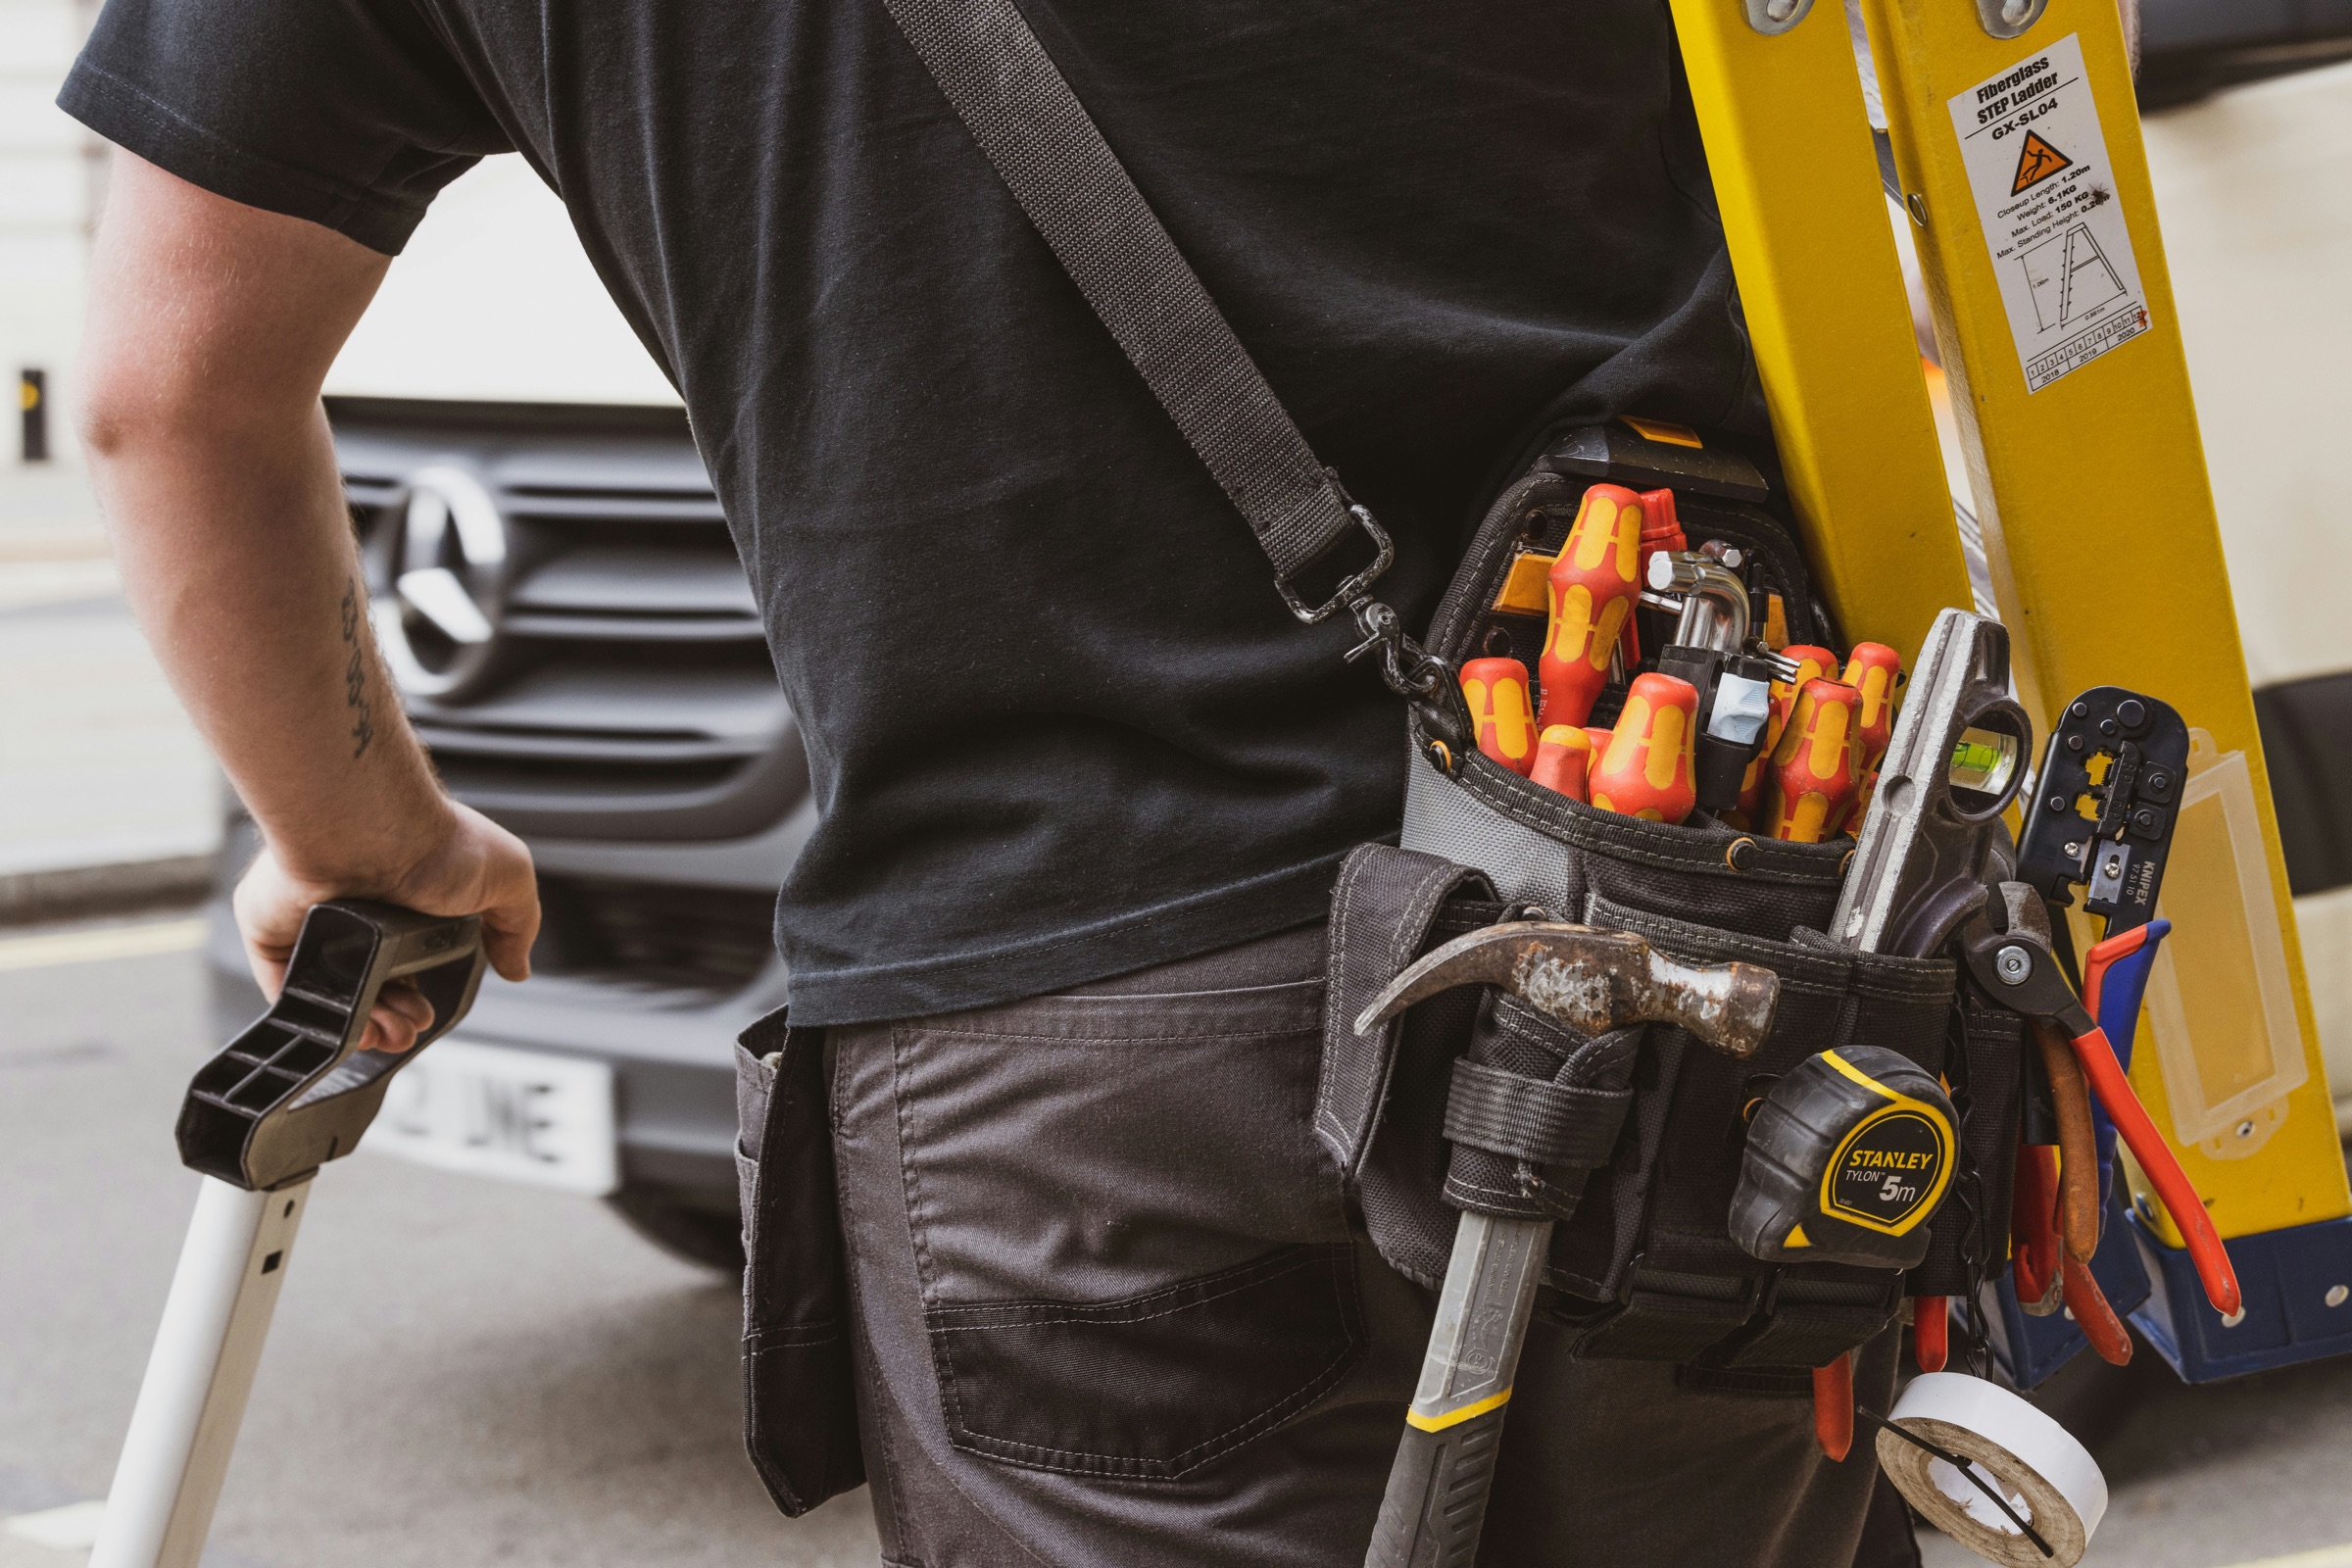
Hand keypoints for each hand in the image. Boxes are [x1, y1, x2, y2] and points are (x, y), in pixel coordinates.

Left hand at [233, 800, 539, 1052]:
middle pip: (372, 983)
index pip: (410, 960)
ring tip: (389, 1033)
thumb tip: (518, 967)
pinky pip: (288, 989)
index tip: (431, 1012)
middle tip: (411, 1027)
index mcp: (407, 898)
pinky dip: (318, 1016)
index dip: (423, 994)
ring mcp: (312, 924)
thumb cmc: (437, 842)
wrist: (374, 832)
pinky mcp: (273, 934)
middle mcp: (358, 911)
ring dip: (364, 1024)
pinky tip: (351, 1028)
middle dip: (397, 1016)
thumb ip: (518, 925)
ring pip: (333, 993)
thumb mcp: (510, 877)